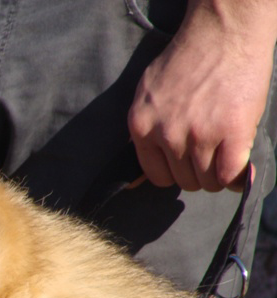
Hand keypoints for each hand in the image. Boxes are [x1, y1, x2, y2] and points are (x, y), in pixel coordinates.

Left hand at [128, 0, 276, 191]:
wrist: (223, 32)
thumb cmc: (187, 57)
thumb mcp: (148, 92)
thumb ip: (145, 126)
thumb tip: (140, 163)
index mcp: (141, 126)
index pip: (156, 175)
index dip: (174, 172)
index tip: (185, 164)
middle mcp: (166, 135)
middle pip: (184, 180)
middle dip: (198, 172)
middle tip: (210, 154)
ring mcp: (199, 135)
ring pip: (208, 181)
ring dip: (219, 175)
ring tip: (225, 155)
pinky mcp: (231, 132)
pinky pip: (231, 175)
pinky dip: (238, 178)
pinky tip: (240, 168)